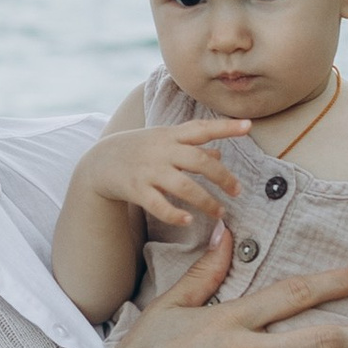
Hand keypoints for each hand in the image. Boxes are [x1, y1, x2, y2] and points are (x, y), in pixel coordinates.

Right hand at [75, 124, 239, 232]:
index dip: (225, 127)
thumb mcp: (163, 141)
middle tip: (238, 191)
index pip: (201, 129)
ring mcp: (148, 171)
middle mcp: (161, 151)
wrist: (98, 162)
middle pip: (198, 161)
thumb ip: (191, 145)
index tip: (248, 126)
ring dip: (205, 201)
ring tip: (219, 212)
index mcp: (170, 136)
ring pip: (183, 186)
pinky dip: (174, 214)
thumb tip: (219, 151)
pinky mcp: (136, 189)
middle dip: (222, 176)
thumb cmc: (138, 150)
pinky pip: (158, 204)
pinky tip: (188, 221)